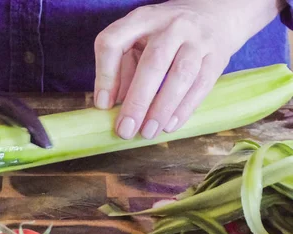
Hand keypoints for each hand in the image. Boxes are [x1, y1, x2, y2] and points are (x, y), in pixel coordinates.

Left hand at [93, 0, 284, 139]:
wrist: (215, 14)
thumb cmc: (164, 34)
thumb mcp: (138, 38)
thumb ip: (121, 68)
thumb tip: (109, 105)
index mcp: (141, 19)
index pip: (114, 42)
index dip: (106, 75)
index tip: (103, 105)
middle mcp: (171, 25)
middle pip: (153, 62)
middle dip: (137, 100)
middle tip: (126, 130)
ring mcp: (198, 39)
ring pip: (181, 75)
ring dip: (162, 108)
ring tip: (148, 132)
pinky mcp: (218, 56)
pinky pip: (201, 85)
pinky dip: (184, 108)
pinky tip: (170, 125)